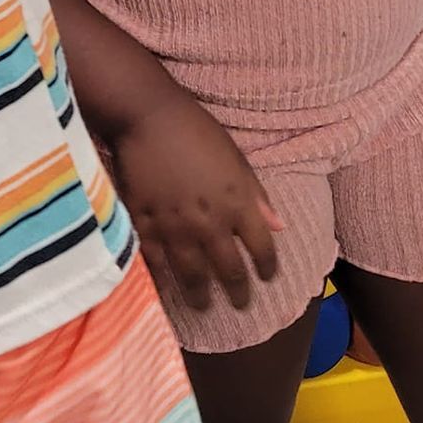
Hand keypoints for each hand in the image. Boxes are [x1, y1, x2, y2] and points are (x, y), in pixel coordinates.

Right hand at [110, 92, 281, 312]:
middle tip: (240, 307)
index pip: (262, 249)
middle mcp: (210, 223)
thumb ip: (256, 195)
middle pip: (229, 270)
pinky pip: (154, 262)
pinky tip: (163, 292)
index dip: (268, 268)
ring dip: (200, 295)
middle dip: (238, 293)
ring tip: (202, 308)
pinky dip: (160, 280)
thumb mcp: (235, 157)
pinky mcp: (144, 223)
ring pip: (192, 274)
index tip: (267, 278)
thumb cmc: (195, 128)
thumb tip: (278, 227)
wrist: (147, 114)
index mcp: (237, 203)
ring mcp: (176, 227)